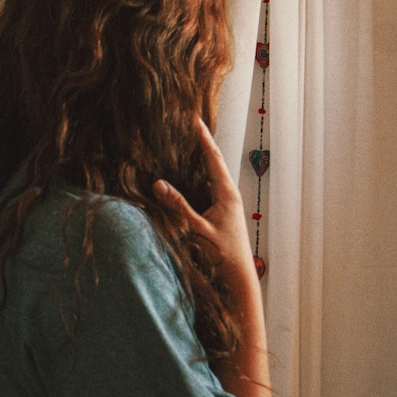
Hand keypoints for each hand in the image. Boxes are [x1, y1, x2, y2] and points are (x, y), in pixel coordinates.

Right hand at [151, 118, 258, 292]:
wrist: (238, 277)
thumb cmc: (222, 254)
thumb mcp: (197, 229)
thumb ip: (178, 206)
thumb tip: (158, 184)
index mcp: (226, 192)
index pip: (212, 157)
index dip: (202, 138)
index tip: (194, 119)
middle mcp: (228, 194)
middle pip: (213, 162)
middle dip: (200, 143)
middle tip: (188, 126)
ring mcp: (225, 203)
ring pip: (210, 175)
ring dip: (199, 160)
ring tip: (185, 144)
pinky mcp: (221, 213)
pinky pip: (207, 188)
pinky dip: (196, 177)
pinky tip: (186, 176)